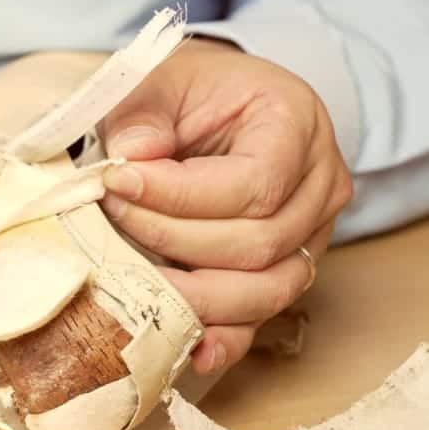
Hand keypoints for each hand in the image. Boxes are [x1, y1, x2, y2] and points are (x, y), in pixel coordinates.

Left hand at [98, 38, 352, 374]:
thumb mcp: (157, 81)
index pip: (253, 183)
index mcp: (296, 123)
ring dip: (194, 293)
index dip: (179, 195)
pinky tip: (188, 349)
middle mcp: (318, 184)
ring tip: (133, 278)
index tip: (116, 181)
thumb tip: (130, 160)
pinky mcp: (284, 268)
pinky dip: (224, 336)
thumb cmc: (187, 90)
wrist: (212, 104)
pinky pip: (263, 316)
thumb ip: (141, 114)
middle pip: (258, 242)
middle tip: (111, 216)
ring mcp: (310, 233)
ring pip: (267, 288)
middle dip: (173, 239)